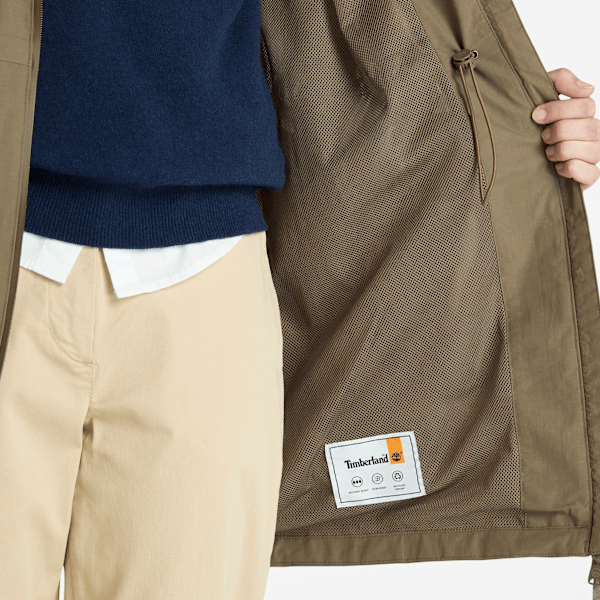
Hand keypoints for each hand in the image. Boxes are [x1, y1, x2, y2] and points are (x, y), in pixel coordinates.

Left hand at [531, 68, 599, 191]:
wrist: (513, 160)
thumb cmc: (529, 127)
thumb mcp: (539, 95)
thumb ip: (561, 80)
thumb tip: (589, 89)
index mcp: (583, 115)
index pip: (586, 105)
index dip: (560, 110)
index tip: (536, 116)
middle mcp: (592, 134)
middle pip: (591, 127)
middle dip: (561, 132)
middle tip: (543, 137)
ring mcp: (592, 156)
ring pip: (593, 150)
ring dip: (564, 150)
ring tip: (547, 153)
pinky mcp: (587, 177)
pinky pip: (592, 173)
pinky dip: (572, 169)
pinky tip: (557, 168)